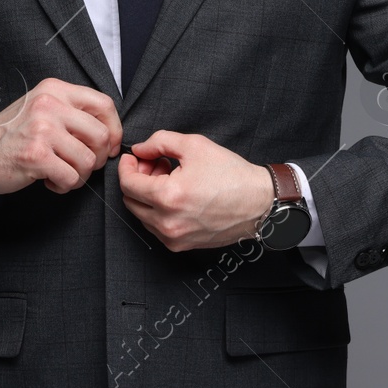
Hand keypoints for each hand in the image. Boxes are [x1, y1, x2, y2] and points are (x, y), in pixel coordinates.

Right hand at [0, 77, 121, 194]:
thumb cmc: (10, 135)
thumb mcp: (41, 109)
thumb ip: (72, 112)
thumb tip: (111, 133)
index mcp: (55, 90)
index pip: (104, 105)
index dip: (115, 130)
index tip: (109, 147)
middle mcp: (49, 104)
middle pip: (102, 135)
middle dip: (98, 159)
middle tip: (81, 166)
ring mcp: (42, 129)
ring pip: (89, 160)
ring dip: (80, 176)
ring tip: (62, 175)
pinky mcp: (35, 155)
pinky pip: (71, 177)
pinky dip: (65, 186)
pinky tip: (49, 182)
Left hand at [118, 131, 274, 251]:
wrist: (259, 203)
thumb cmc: (232, 175)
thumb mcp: (195, 145)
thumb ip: (160, 142)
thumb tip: (140, 150)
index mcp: (168, 197)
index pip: (128, 183)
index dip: (127, 166)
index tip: (134, 157)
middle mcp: (167, 222)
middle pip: (130, 200)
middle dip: (138, 179)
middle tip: (156, 165)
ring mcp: (174, 237)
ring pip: (141, 215)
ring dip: (147, 196)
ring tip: (170, 179)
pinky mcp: (181, 246)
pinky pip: (156, 228)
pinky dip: (158, 211)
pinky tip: (177, 196)